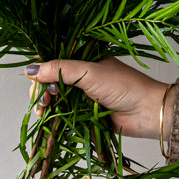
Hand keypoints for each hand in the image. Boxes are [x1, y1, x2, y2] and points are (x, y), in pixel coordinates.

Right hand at [25, 57, 174, 141]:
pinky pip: (65, 114)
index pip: (55, 62)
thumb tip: (30, 69)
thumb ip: (59, 69)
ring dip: (46, 105)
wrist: (148, 113)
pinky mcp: (87, 114)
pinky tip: (48, 119)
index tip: (34, 81)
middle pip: (52, 82)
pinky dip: (55, 117)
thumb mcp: (89, 72)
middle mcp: (83, 76)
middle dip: (42, 90)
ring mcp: (84, 96)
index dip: (41, 70)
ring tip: (43, 111)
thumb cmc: (124, 86)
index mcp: (84, 59)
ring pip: (56, 99)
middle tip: (41, 99)